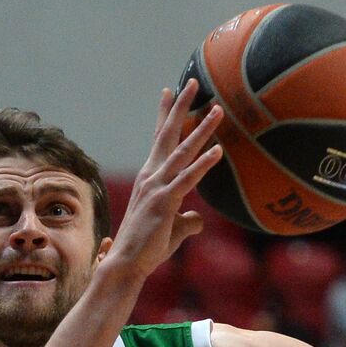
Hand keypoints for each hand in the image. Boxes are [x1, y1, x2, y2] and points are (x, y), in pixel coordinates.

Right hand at [103, 80, 224, 280]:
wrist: (127, 264)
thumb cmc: (147, 248)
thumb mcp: (171, 229)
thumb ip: (187, 220)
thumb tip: (198, 219)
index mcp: (150, 177)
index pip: (159, 139)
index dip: (165, 114)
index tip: (170, 90)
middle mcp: (151, 176)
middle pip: (168, 133)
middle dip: (182, 106)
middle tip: (193, 82)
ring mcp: (157, 187)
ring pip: (182, 151)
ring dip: (201, 128)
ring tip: (218, 109)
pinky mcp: (165, 202)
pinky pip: (188, 178)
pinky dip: (204, 163)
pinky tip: (218, 150)